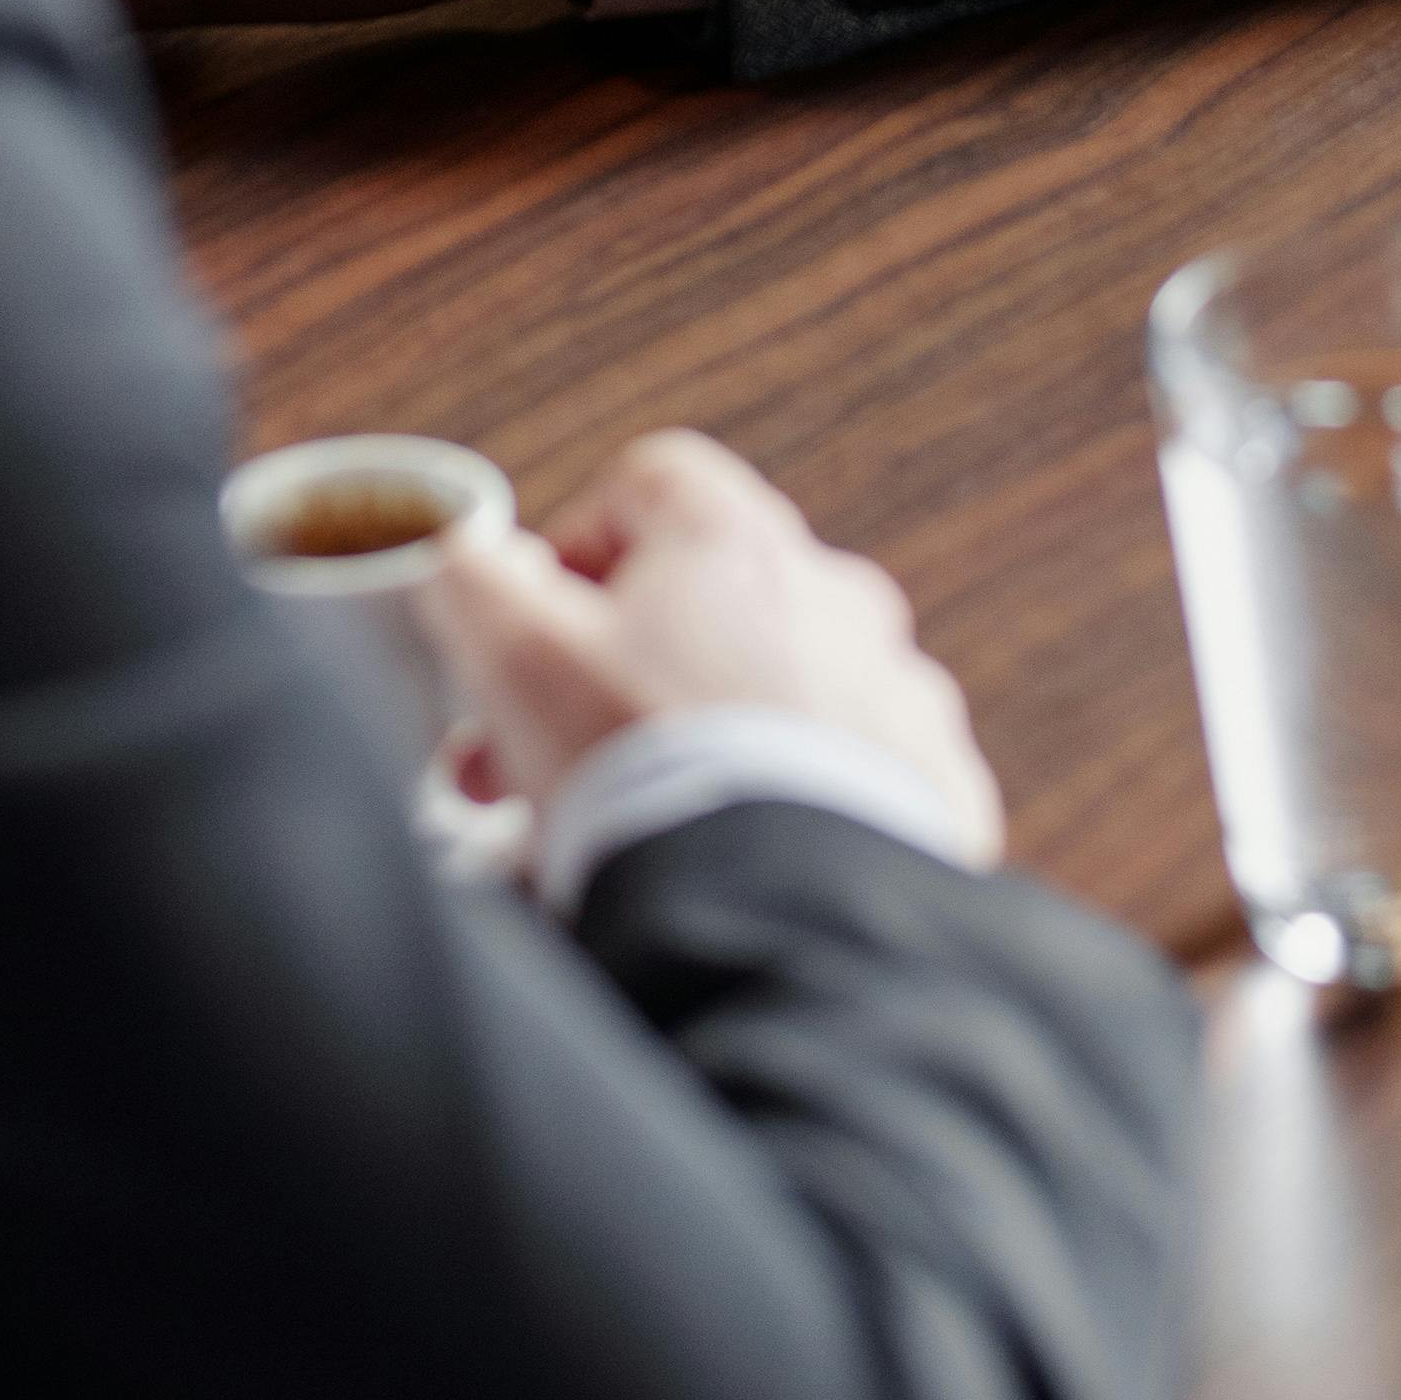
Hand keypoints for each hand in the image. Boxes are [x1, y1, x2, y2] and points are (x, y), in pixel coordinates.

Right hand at [424, 431, 1005, 863]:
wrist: (781, 913)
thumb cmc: (645, 768)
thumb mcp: (515, 655)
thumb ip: (475, 581)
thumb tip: (466, 553)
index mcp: (736, 541)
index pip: (652, 486)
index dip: (579, 548)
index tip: (538, 631)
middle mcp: (834, 595)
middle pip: (709, 606)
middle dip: (618, 679)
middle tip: (543, 767)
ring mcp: (896, 692)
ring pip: (780, 695)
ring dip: (708, 744)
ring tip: (640, 833)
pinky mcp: (934, 789)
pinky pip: (852, 777)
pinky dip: (794, 809)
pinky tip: (737, 866)